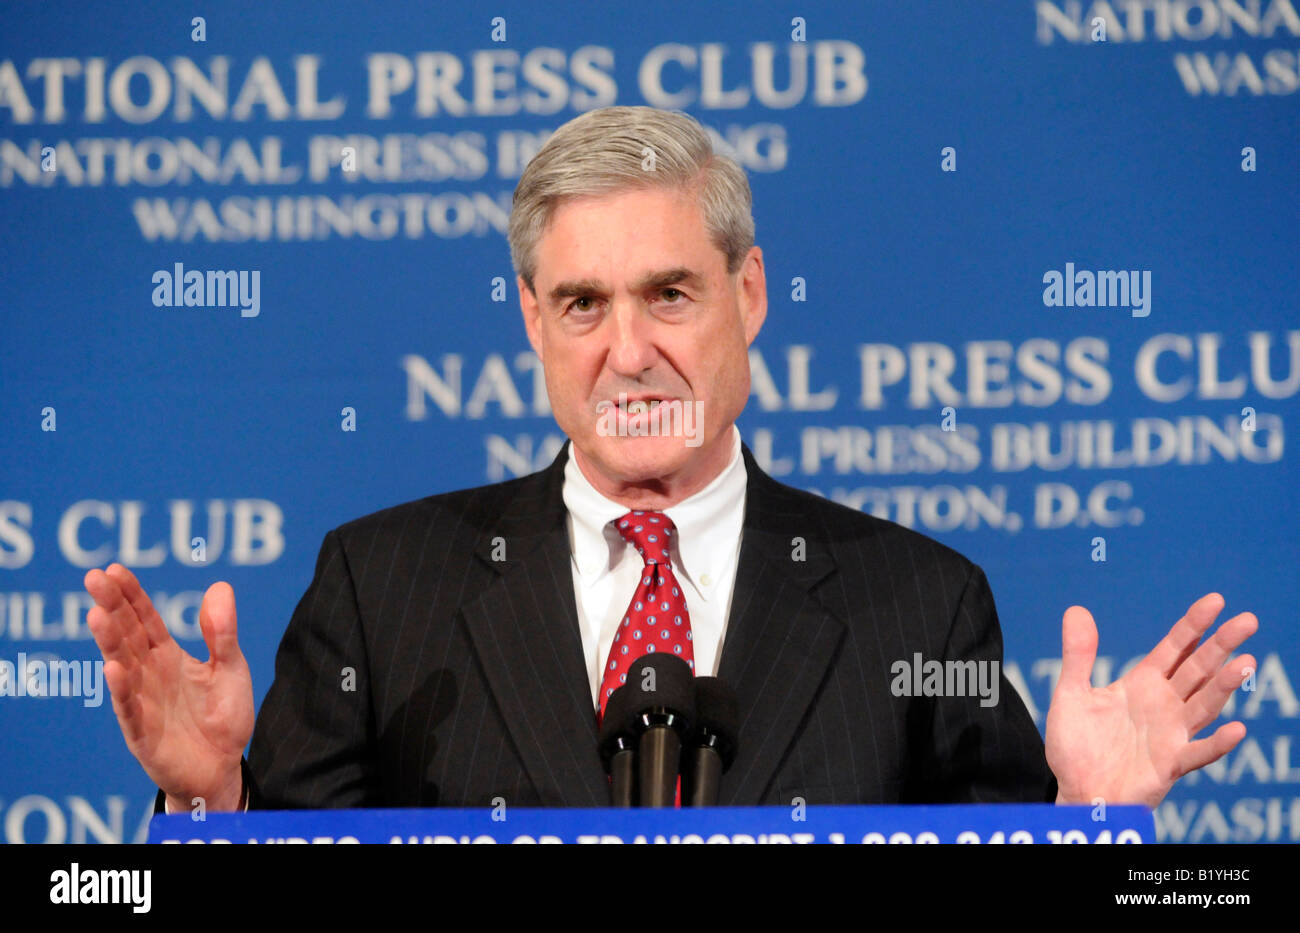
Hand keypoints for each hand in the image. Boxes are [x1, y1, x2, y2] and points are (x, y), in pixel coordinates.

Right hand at [84, 564, 254, 812]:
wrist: (224, 768)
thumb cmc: (223, 717)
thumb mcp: (231, 668)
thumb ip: (223, 632)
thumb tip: (220, 586)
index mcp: (167, 656)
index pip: (144, 619)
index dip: (130, 595)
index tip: (114, 569)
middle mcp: (148, 675)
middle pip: (126, 635)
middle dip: (111, 607)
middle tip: (94, 578)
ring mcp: (142, 703)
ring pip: (122, 667)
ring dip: (109, 642)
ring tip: (98, 615)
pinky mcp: (143, 734)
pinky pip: (130, 710)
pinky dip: (122, 690)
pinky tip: (114, 668)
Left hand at [1045, 592, 1256, 809]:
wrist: (1075, 791)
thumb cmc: (1077, 745)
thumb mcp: (1071, 694)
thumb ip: (1078, 655)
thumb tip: (1075, 610)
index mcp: (1143, 684)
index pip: (1175, 648)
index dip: (1194, 625)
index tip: (1215, 600)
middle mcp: (1164, 705)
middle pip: (1198, 669)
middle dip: (1221, 645)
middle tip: (1247, 620)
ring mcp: (1171, 734)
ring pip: (1204, 705)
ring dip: (1225, 686)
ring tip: (1245, 662)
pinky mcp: (1169, 765)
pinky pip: (1197, 754)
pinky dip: (1217, 744)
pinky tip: (1236, 729)